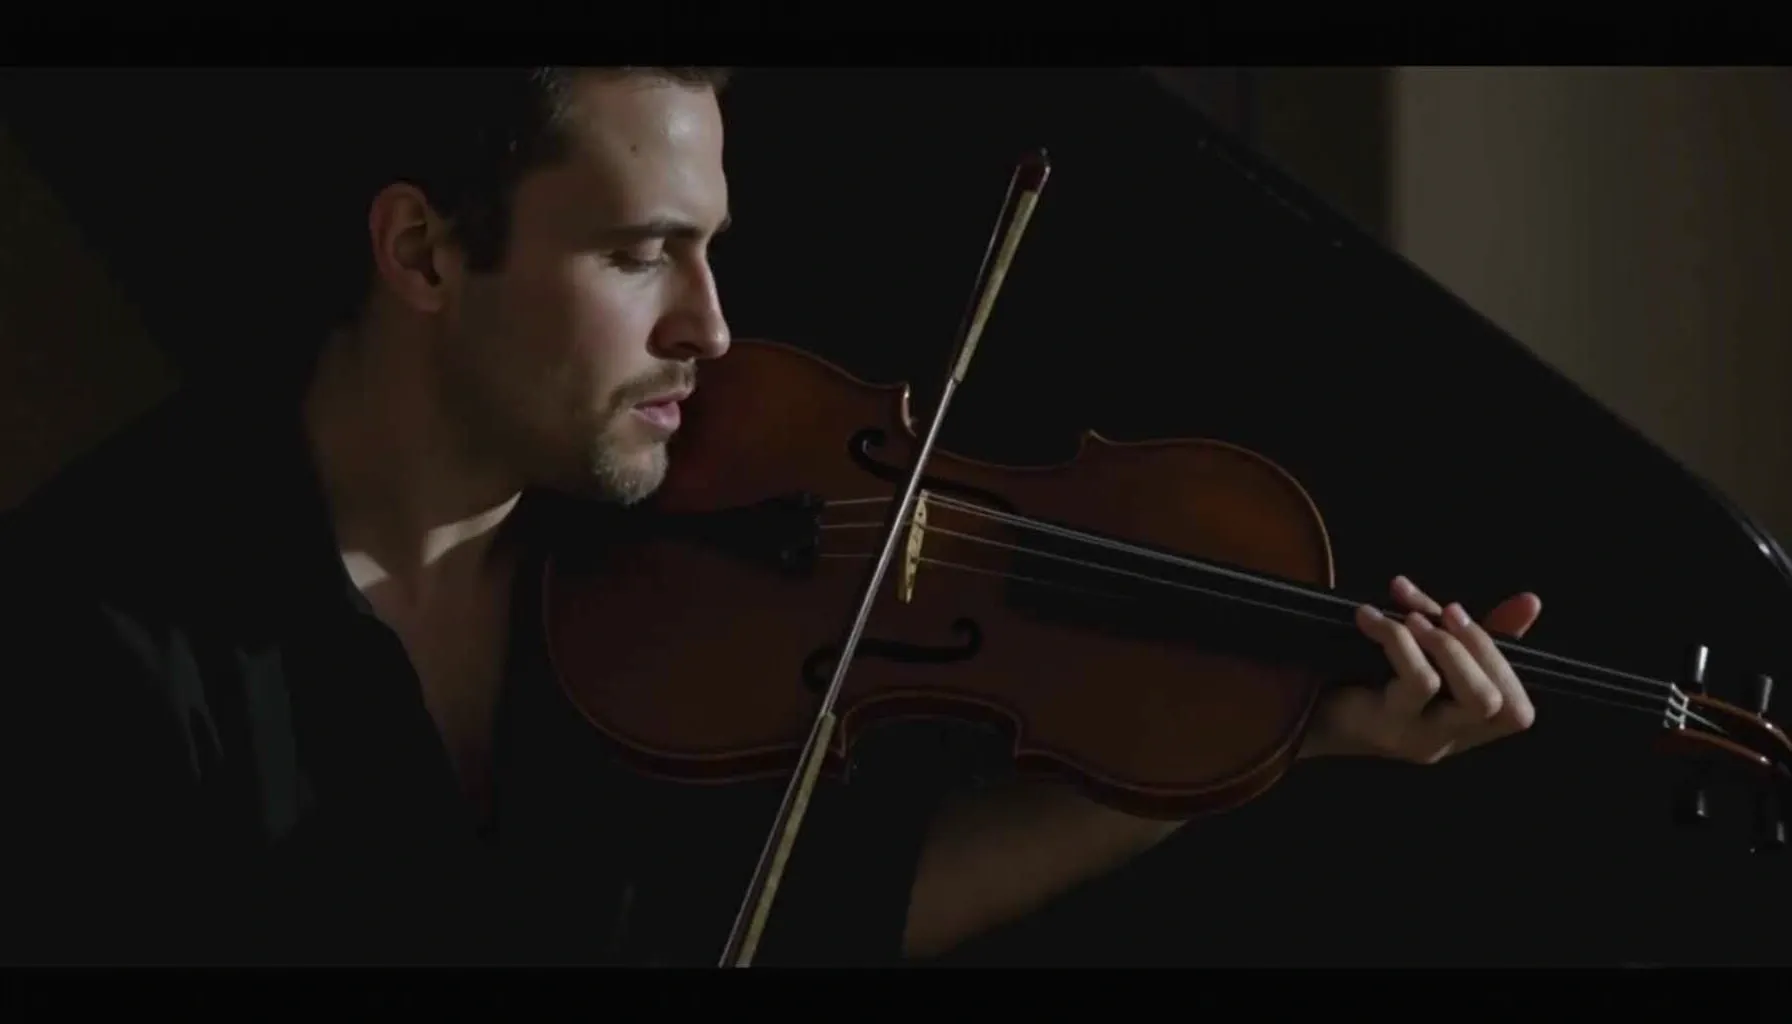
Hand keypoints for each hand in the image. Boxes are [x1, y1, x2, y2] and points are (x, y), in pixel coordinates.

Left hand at [1301, 575, 1542, 763]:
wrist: (1290, 705)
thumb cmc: (1358, 674)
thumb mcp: (1420, 648)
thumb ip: (1469, 632)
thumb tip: (1532, 602)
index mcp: (1462, 726)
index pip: (1517, 711)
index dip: (1506, 661)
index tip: (1465, 613)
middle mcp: (1447, 740)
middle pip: (1503, 707)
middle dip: (1483, 647)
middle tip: (1445, 611)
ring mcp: (1418, 739)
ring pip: (1472, 698)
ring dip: (1450, 644)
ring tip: (1412, 615)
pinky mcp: (1386, 728)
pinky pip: (1417, 681)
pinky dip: (1401, 639)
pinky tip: (1369, 617)